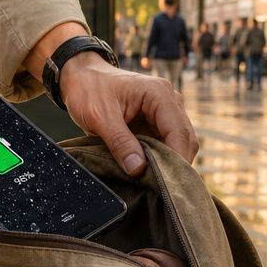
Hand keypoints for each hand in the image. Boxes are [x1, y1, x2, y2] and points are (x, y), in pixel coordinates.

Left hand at [59, 52, 198, 171]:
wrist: (80, 77)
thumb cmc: (89, 90)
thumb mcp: (100, 117)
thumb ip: (119, 142)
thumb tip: (138, 169)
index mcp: (159, 94)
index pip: (179, 133)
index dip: (176, 160)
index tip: (166, 184)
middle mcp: (169, 101)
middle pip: (185, 140)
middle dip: (175, 165)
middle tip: (160, 190)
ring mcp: (165, 112)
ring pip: (179, 145)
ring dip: (168, 164)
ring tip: (153, 184)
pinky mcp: (157, 123)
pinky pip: (166, 145)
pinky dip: (159, 160)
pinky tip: (148, 174)